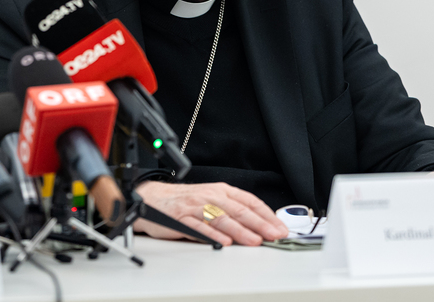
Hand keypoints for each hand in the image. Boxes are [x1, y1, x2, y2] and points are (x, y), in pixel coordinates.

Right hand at [133, 181, 288, 245]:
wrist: (153, 198)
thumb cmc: (185, 202)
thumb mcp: (212, 199)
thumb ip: (232, 210)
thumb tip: (258, 226)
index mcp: (221, 191)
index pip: (249, 201)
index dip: (266, 215)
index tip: (280, 227)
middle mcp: (211, 196)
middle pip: (239, 210)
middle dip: (260, 224)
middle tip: (274, 235)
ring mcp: (196, 207)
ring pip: (222, 218)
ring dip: (240, 230)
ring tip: (254, 241)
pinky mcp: (182, 218)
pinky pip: (199, 227)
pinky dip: (212, 234)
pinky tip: (223, 242)